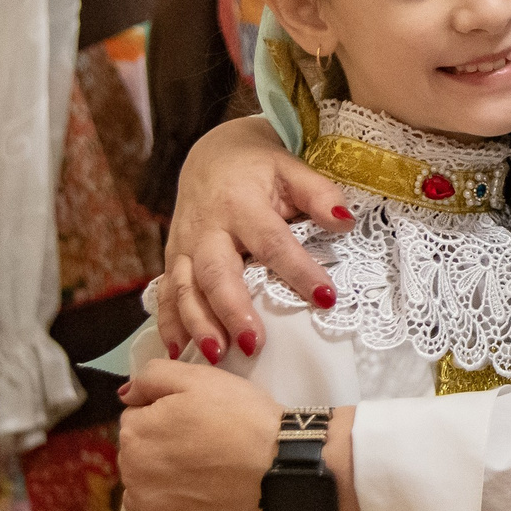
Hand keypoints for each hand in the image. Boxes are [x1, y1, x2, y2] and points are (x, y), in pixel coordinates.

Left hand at [117, 359, 279, 510]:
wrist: (283, 469)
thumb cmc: (244, 418)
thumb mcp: (202, 378)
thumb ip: (154, 376)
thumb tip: (126, 394)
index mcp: (135, 433)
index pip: (136, 422)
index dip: (166, 420)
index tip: (195, 424)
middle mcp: (131, 474)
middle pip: (137, 459)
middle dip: (160, 453)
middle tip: (204, 451)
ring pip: (141, 496)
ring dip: (160, 489)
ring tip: (202, 481)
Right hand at [158, 115, 351, 358]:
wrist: (212, 154)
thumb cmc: (259, 168)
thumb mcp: (292, 169)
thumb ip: (320, 194)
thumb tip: (345, 222)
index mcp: (242, 203)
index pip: (272, 242)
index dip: (299, 271)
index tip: (326, 299)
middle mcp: (208, 227)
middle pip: (216, 272)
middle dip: (231, 310)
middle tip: (254, 344)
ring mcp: (184, 245)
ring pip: (184, 288)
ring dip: (198, 324)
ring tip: (217, 356)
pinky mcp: (171, 258)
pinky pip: (164, 293)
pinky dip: (169, 323)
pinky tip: (179, 351)